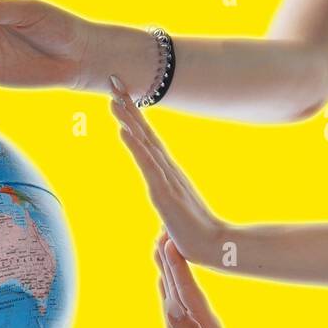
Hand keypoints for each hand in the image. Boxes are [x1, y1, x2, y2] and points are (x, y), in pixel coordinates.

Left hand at [111, 80, 228, 264]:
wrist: (213, 247)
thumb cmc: (193, 231)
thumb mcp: (173, 210)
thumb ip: (166, 201)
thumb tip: (157, 205)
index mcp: (167, 170)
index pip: (146, 137)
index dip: (133, 114)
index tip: (119, 92)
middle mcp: (167, 168)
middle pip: (144, 132)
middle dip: (128, 106)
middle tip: (113, 80)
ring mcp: (166, 178)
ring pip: (144, 143)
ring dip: (128, 120)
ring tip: (114, 99)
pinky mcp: (164, 192)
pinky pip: (147, 165)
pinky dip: (135, 146)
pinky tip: (124, 130)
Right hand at [156, 235, 242, 327]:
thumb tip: (172, 306)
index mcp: (203, 323)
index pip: (185, 288)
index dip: (174, 264)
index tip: (164, 240)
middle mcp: (200, 321)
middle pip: (181, 283)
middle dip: (170, 258)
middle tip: (160, 232)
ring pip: (176, 292)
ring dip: (168, 270)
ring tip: (161, 250)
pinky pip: (174, 309)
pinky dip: (168, 292)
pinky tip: (167, 289)